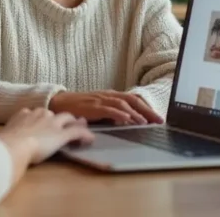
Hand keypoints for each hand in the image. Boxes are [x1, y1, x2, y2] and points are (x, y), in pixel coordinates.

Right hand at [0, 108, 94, 163]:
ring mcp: (52, 123)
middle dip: (61, 117)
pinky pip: (77, 132)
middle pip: (53, 113)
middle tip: (67, 121)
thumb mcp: (3, 135)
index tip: (43, 122)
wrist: (13, 145)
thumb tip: (0, 142)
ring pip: (68, 119)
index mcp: (23, 114)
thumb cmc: (4, 143)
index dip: (41, 118)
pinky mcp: (62, 134)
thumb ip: (6, 135)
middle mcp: (39, 114)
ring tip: (82, 125)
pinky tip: (90, 139)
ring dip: (75, 122)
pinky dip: (85, 135)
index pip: (35, 112)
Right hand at [49, 90, 163, 125]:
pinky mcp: (93, 107)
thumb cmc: (80, 108)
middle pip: (132, 100)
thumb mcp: (100, 110)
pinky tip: (127, 119)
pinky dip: (119, 114)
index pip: (134, 99)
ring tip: (145, 122)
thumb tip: (128, 123)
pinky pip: (109, 109)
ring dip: (135, 113)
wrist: (60, 102)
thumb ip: (113, 114)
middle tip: (159, 121)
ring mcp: (101, 100)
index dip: (147, 108)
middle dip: (147, 110)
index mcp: (112, 96)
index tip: (158, 118)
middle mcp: (109, 96)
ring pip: (123, 104)